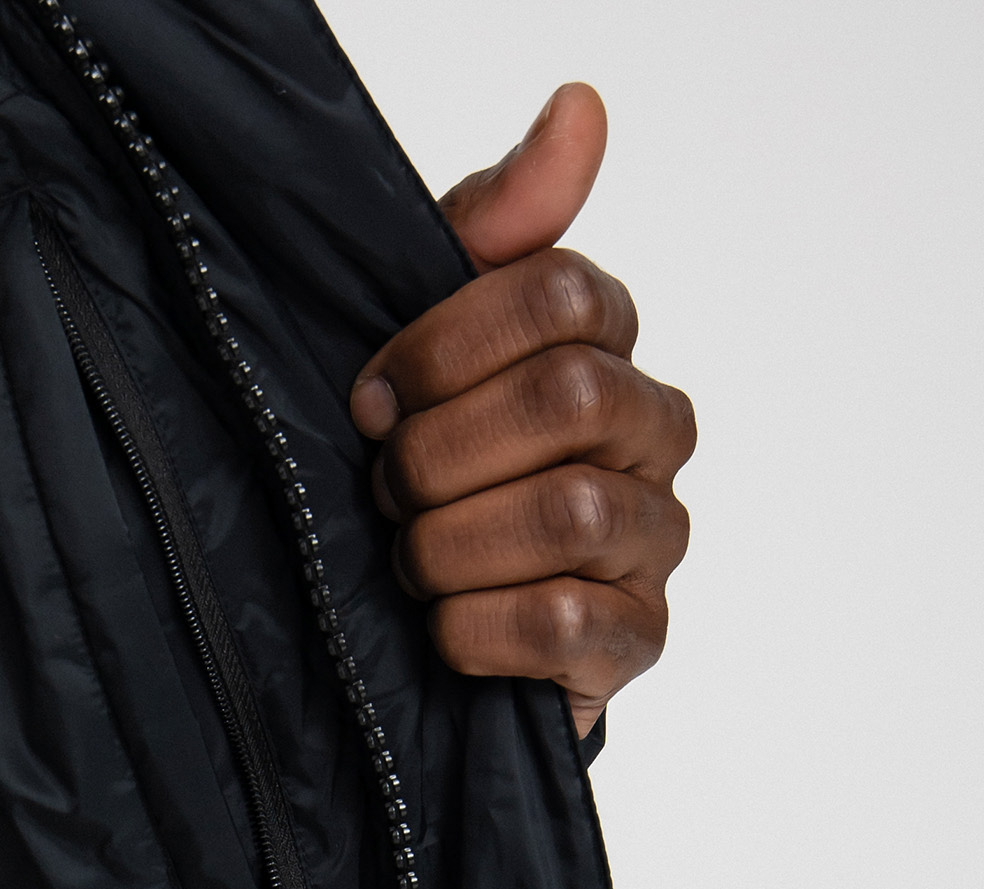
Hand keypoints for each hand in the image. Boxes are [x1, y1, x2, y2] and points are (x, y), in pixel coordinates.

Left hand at [348, 85, 695, 737]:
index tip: (371, 398)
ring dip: (450, 542)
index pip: (566, 291)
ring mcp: (653, 540)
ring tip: (408, 561)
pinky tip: (441, 628)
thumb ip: (494, 228)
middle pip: (568, 398)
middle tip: (387, 490)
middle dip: (443, 451)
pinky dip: (476, 626)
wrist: (393, 642)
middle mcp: (651, 434)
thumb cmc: (415, 475)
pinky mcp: (635, 641)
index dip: (448, 344)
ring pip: (566, 513)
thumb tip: (581, 108)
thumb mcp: (422, 342)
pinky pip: (566, 620)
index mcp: (607, 346)